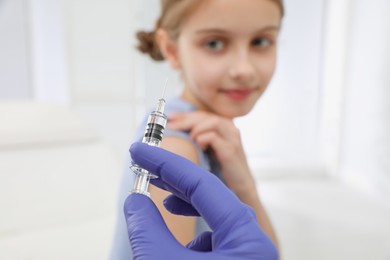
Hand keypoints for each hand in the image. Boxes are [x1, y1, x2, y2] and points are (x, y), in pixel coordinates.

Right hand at [124, 142, 277, 259]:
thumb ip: (147, 229)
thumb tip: (135, 202)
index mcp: (247, 236)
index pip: (202, 183)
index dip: (166, 162)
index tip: (140, 151)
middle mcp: (253, 240)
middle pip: (210, 193)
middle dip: (174, 177)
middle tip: (146, 165)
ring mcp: (246, 252)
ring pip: (213, 215)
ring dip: (183, 202)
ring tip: (160, 196)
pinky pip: (214, 237)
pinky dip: (193, 230)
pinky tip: (179, 241)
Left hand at [168, 111, 253, 193]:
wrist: (241, 186)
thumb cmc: (223, 167)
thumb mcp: (210, 148)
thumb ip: (199, 137)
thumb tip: (177, 129)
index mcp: (224, 126)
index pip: (202, 115)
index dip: (185, 115)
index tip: (170, 117)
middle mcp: (230, 129)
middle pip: (205, 116)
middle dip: (186, 120)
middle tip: (171, 126)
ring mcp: (232, 138)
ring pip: (212, 122)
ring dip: (196, 128)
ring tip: (189, 138)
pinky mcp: (231, 150)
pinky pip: (214, 137)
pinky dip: (203, 139)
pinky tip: (199, 145)